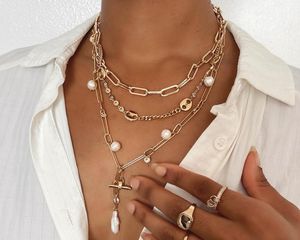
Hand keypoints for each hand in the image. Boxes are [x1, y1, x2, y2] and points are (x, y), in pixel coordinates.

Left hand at [127, 148, 299, 239]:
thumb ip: (262, 185)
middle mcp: (230, 234)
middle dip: (156, 195)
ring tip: (134, 206)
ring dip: (151, 220)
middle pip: (184, 210)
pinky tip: (145, 237)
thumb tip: (250, 155)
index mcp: (249, 214)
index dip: (179, 175)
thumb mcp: (286, 213)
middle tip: (136, 183)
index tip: (159, 167)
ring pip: (176, 235)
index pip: (206, 188)